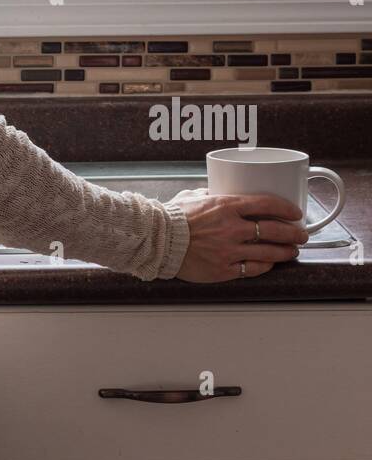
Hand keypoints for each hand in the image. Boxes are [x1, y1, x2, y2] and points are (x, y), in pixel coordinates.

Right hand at [172, 190, 308, 282]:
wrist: (157, 240)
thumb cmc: (172, 217)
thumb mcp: (193, 196)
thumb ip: (210, 194)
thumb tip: (219, 190)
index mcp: (226, 206)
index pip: (266, 204)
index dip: (286, 209)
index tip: (295, 212)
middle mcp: (232, 228)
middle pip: (274, 230)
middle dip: (293, 232)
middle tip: (301, 233)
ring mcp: (229, 250)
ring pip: (268, 252)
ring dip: (285, 251)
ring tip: (293, 250)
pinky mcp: (224, 269)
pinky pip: (252, 269)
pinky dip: (265, 266)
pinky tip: (271, 263)